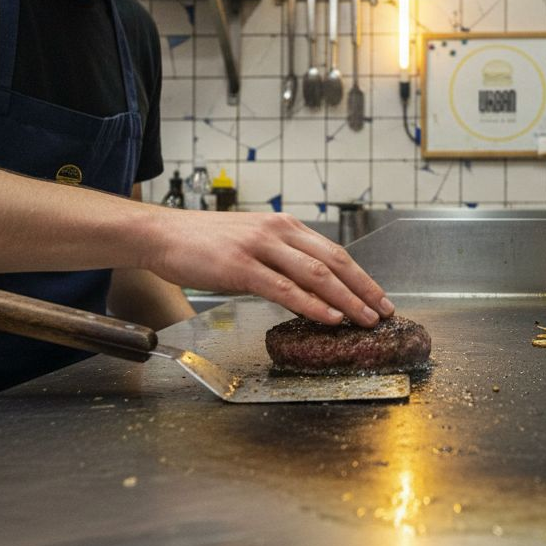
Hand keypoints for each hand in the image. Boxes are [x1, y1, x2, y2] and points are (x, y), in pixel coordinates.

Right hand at [144, 210, 393, 326]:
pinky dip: (310, 303)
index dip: (361, 276)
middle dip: (363, 289)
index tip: (379, 297)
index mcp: (284, 226)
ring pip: (315, 274)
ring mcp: (259, 247)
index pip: (333, 252)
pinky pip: (283, 287)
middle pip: (333, 262)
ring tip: (365, 319)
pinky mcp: (240, 266)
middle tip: (383, 312)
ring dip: (346, 299)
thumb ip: (281, 261)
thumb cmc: (204, 244)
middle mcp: (277, 231)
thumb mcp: (252, 244)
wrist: (161, 234)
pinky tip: (328, 317)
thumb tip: (310, 289)